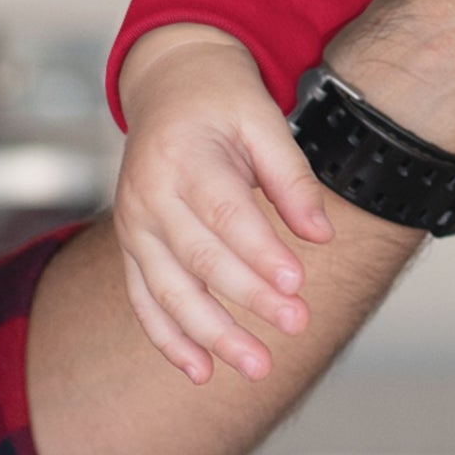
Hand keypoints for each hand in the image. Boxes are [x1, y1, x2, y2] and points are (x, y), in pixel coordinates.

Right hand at [111, 24, 334, 384]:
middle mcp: (150, 197)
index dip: (259, 252)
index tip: (297, 283)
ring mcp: (134, 226)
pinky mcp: (132, 247)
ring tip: (255, 366)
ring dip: (211, 335)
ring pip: (169, 291)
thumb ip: (292, 177)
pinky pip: (145, 300)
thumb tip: (322, 235)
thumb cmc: (222, 102)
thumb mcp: (264, 118)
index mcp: (184, 158)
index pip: (225, 214)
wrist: (169, 85)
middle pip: (199, 259)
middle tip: (294, 325)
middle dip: (247, 299)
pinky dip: (169, 339)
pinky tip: (201, 370)